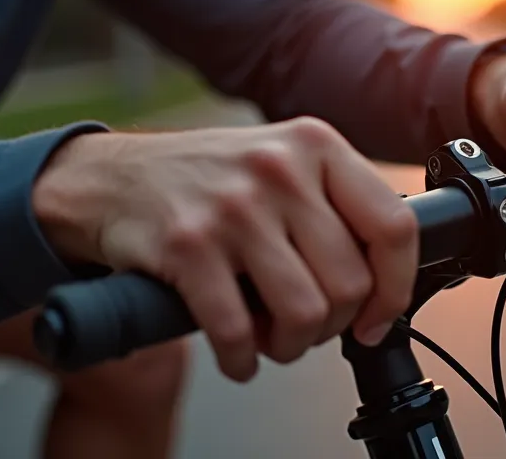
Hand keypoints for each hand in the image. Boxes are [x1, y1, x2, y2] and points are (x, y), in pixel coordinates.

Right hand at [32, 117, 417, 381]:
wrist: (110, 179)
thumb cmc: (205, 181)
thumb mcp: (281, 163)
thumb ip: (334, 205)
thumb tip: (387, 278)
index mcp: (315, 145)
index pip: (395, 226)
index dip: (395, 287)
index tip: (377, 316)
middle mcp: (279, 168)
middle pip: (349, 282)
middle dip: (331, 325)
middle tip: (307, 327)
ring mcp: (234, 206)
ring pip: (305, 313)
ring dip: (291, 347)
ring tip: (272, 339)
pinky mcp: (188, 245)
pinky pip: (239, 331)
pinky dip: (242, 360)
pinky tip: (236, 355)